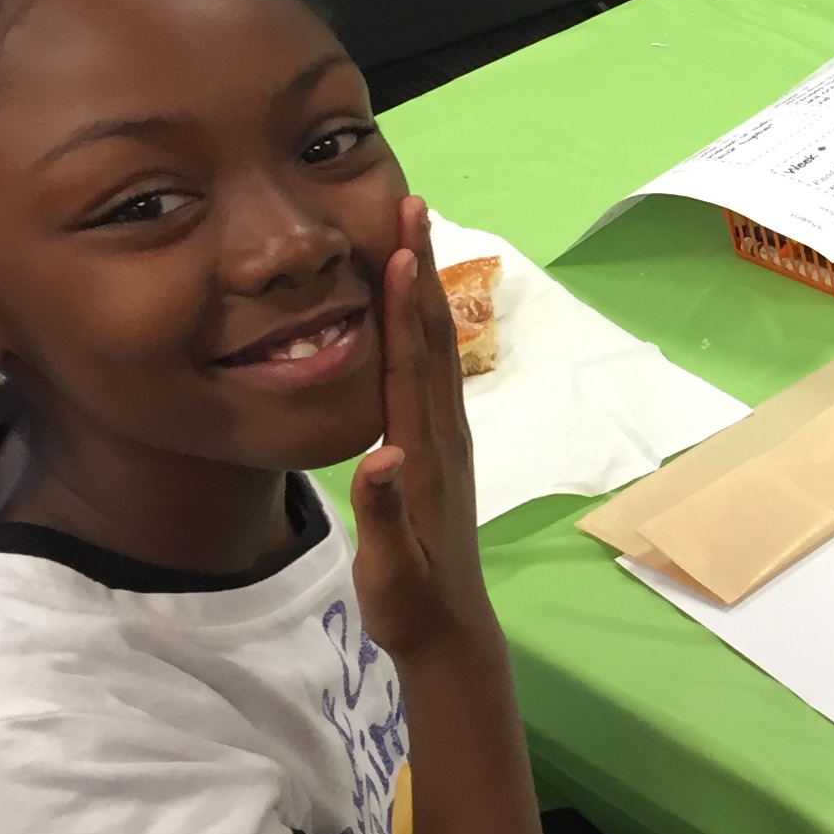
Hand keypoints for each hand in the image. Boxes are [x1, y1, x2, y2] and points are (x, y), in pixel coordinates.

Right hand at [349, 196, 490, 661]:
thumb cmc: (411, 601)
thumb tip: (383, 459)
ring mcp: (445, 435)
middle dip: (421, 270)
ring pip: (436, 347)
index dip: (404, 306)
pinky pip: (430, 368)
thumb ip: (384, 515)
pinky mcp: (438, 444)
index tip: (398, 248)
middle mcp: (441, 431)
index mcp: (424, 450)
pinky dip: (421, 324)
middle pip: (432, 337)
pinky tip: (410, 306)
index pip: (412, 364)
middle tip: (413, 206)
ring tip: (414, 233)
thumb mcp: (391, 567)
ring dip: (424, 288)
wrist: (450, 627)